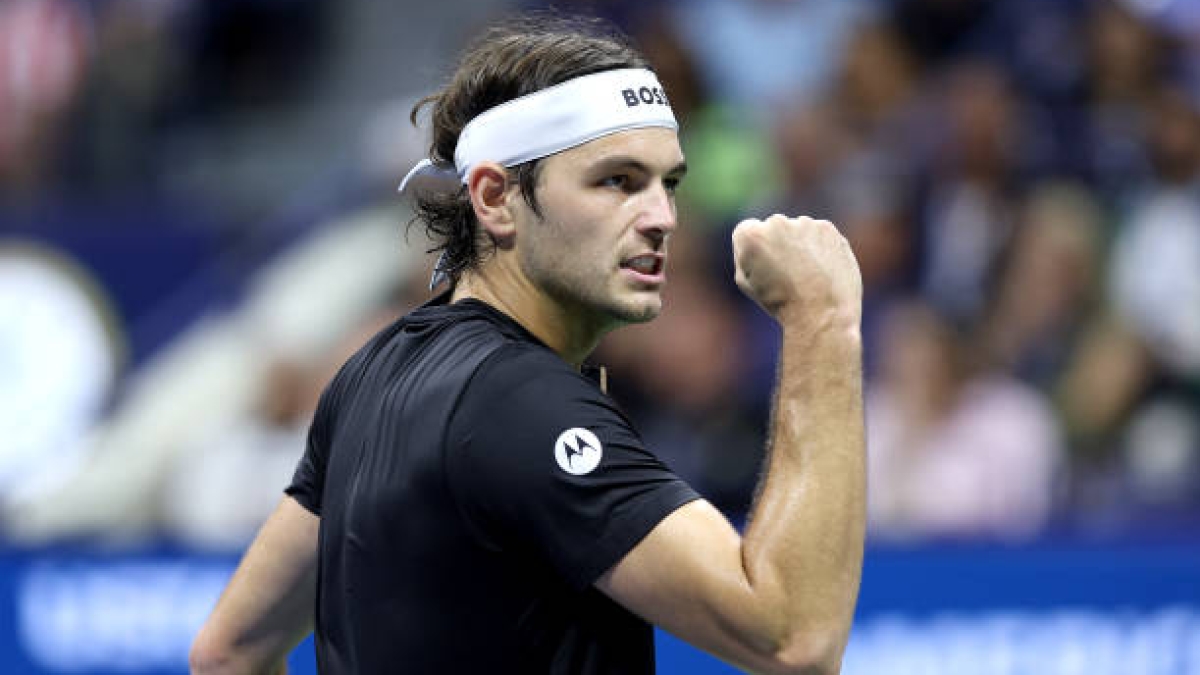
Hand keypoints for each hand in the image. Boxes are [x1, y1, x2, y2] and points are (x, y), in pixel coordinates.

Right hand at [732, 215, 861, 327]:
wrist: (821, 312)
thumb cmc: (779, 301)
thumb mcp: (746, 281)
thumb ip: (746, 253)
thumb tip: (756, 240)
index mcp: (750, 235)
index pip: (747, 231)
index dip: (754, 252)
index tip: (764, 269)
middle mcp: (776, 222)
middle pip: (773, 227)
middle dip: (778, 244)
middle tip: (787, 274)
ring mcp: (804, 223)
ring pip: (797, 230)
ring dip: (800, 245)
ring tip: (807, 275)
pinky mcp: (826, 228)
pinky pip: (818, 234)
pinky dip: (820, 247)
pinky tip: (821, 270)